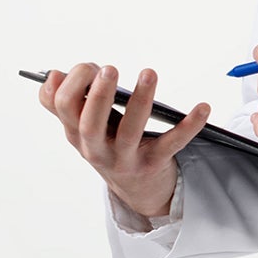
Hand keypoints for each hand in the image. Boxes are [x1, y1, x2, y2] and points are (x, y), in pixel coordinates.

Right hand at [39, 63, 209, 217]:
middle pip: (89, 123)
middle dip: (98, 95)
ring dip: (139, 101)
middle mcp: (96, 148)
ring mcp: (125, 158)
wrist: (137, 190)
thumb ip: (66, 101)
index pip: (61, 107)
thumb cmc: (110, 146)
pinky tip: (203, 107)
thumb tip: (54, 75)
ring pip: (129, 131)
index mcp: (76, 133)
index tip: (89, 67)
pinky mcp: (154, 163)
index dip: (72, 83)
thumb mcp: (84, 126)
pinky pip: (172, 143)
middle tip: (109, 69)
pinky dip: (189, 125)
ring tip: (148, 73)